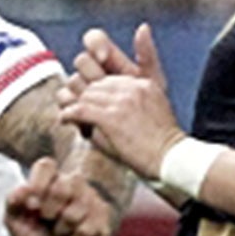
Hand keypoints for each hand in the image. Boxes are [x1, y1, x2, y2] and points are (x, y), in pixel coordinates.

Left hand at [6, 156, 115, 235]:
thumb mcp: (16, 222)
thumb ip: (13, 203)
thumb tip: (23, 190)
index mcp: (49, 180)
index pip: (46, 166)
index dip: (37, 184)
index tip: (31, 206)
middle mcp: (71, 183)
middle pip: (63, 187)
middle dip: (49, 211)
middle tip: (47, 219)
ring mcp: (89, 197)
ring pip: (74, 213)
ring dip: (61, 230)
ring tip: (60, 232)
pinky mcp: (102, 215)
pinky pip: (85, 230)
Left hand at [59, 23, 184, 178]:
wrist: (169, 158)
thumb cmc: (160, 142)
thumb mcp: (155, 109)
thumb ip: (133, 97)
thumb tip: (107, 100)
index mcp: (142, 83)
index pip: (107, 78)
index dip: (95, 91)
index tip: (88, 103)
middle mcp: (131, 87)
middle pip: (94, 83)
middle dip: (83, 96)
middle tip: (76, 110)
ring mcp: (121, 101)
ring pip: (85, 94)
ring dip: (75, 105)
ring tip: (70, 116)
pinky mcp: (111, 117)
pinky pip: (80, 109)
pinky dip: (69, 114)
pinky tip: (65, 119)